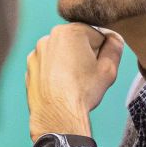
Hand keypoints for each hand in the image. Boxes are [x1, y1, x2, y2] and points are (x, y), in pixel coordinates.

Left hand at [25, 24, 124, 140]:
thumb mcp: (109, 69)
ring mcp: (37, 51)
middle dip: (84, 55)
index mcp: (71, 31)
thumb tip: (114, 38)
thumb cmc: (83, 91)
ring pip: (61, 52)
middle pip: (77, 42)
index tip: (97, 67)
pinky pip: (48, 63)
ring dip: (69, 62)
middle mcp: (50, 36)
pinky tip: (59, 85)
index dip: (102, 52)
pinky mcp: (30, 65)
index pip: (96, 35)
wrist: (57, 114)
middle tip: (86, 76)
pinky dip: (54, 71)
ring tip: (72, 82)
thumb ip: (115, 47)